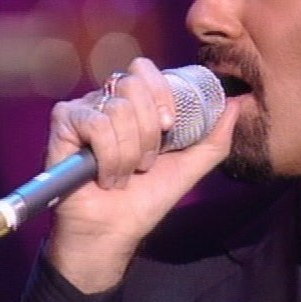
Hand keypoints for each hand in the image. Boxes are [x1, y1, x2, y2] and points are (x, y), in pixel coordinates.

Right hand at [44, 57, 239, 292]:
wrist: (113, 232)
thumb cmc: (145, 199)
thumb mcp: (188, 168)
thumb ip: (213, 138)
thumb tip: (236, 104)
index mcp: (133, 104)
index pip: (145, 69)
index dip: (160, 94)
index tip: (168, 128)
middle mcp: (106, 100)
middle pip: (132, 84)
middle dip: (147, 132)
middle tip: (145, 162)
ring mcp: (83, 110)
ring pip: (118, 109)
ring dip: (129, 152)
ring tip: (124, 175)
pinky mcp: (64, 124)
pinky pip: (95, 123)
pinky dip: (109, 156)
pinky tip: (104, 176)